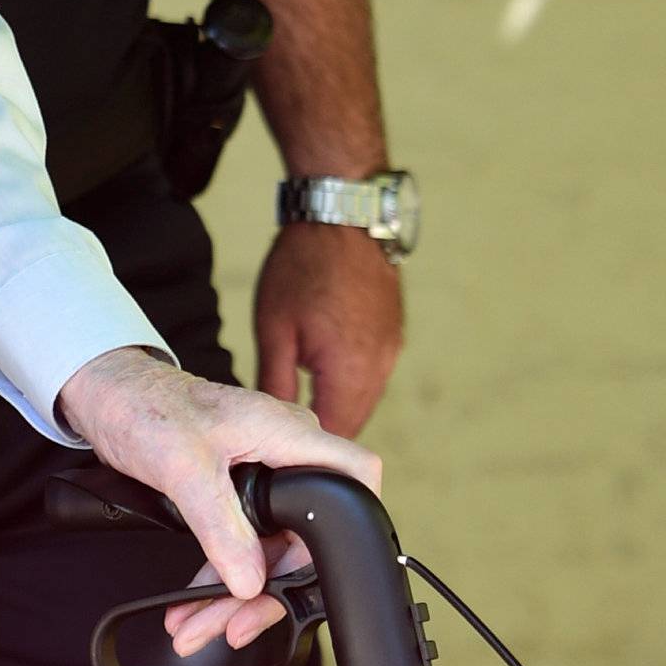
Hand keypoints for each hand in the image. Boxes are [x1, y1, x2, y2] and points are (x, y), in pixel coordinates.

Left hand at [58, 346, 381, 659]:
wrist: (109, 396)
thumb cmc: (144, 405)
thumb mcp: (183, 466)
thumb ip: (220, 525)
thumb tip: (251, 582)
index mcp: (285, 433)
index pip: (354, 473)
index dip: (357, 524)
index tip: (330, 577)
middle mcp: (282, 453)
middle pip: (305, 538)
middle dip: (269, 591)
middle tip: (233, 626)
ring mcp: (261, 473)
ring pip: (270, 551)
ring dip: (236, 596)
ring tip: (198, 627)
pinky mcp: (236, 491)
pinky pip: (243, 545)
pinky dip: (219, 578)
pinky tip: (194, 606)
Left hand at [254, 221, 403, 436]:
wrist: (341, 217)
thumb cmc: (303, 265)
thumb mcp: (274, 327)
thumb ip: (274, 382)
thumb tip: (272, 420)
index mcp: (349, 371)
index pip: (335, 435)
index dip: (310, 448)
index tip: (285, 444)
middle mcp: (378, 367)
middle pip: (353, 422)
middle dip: (323, 429)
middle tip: (288, 425)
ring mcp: (390, 351)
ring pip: (366, 399)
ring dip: (339, 404)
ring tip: (304, 394)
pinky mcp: (393, 335)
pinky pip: (374, 375)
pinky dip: (352, 380)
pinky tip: (326, 367)